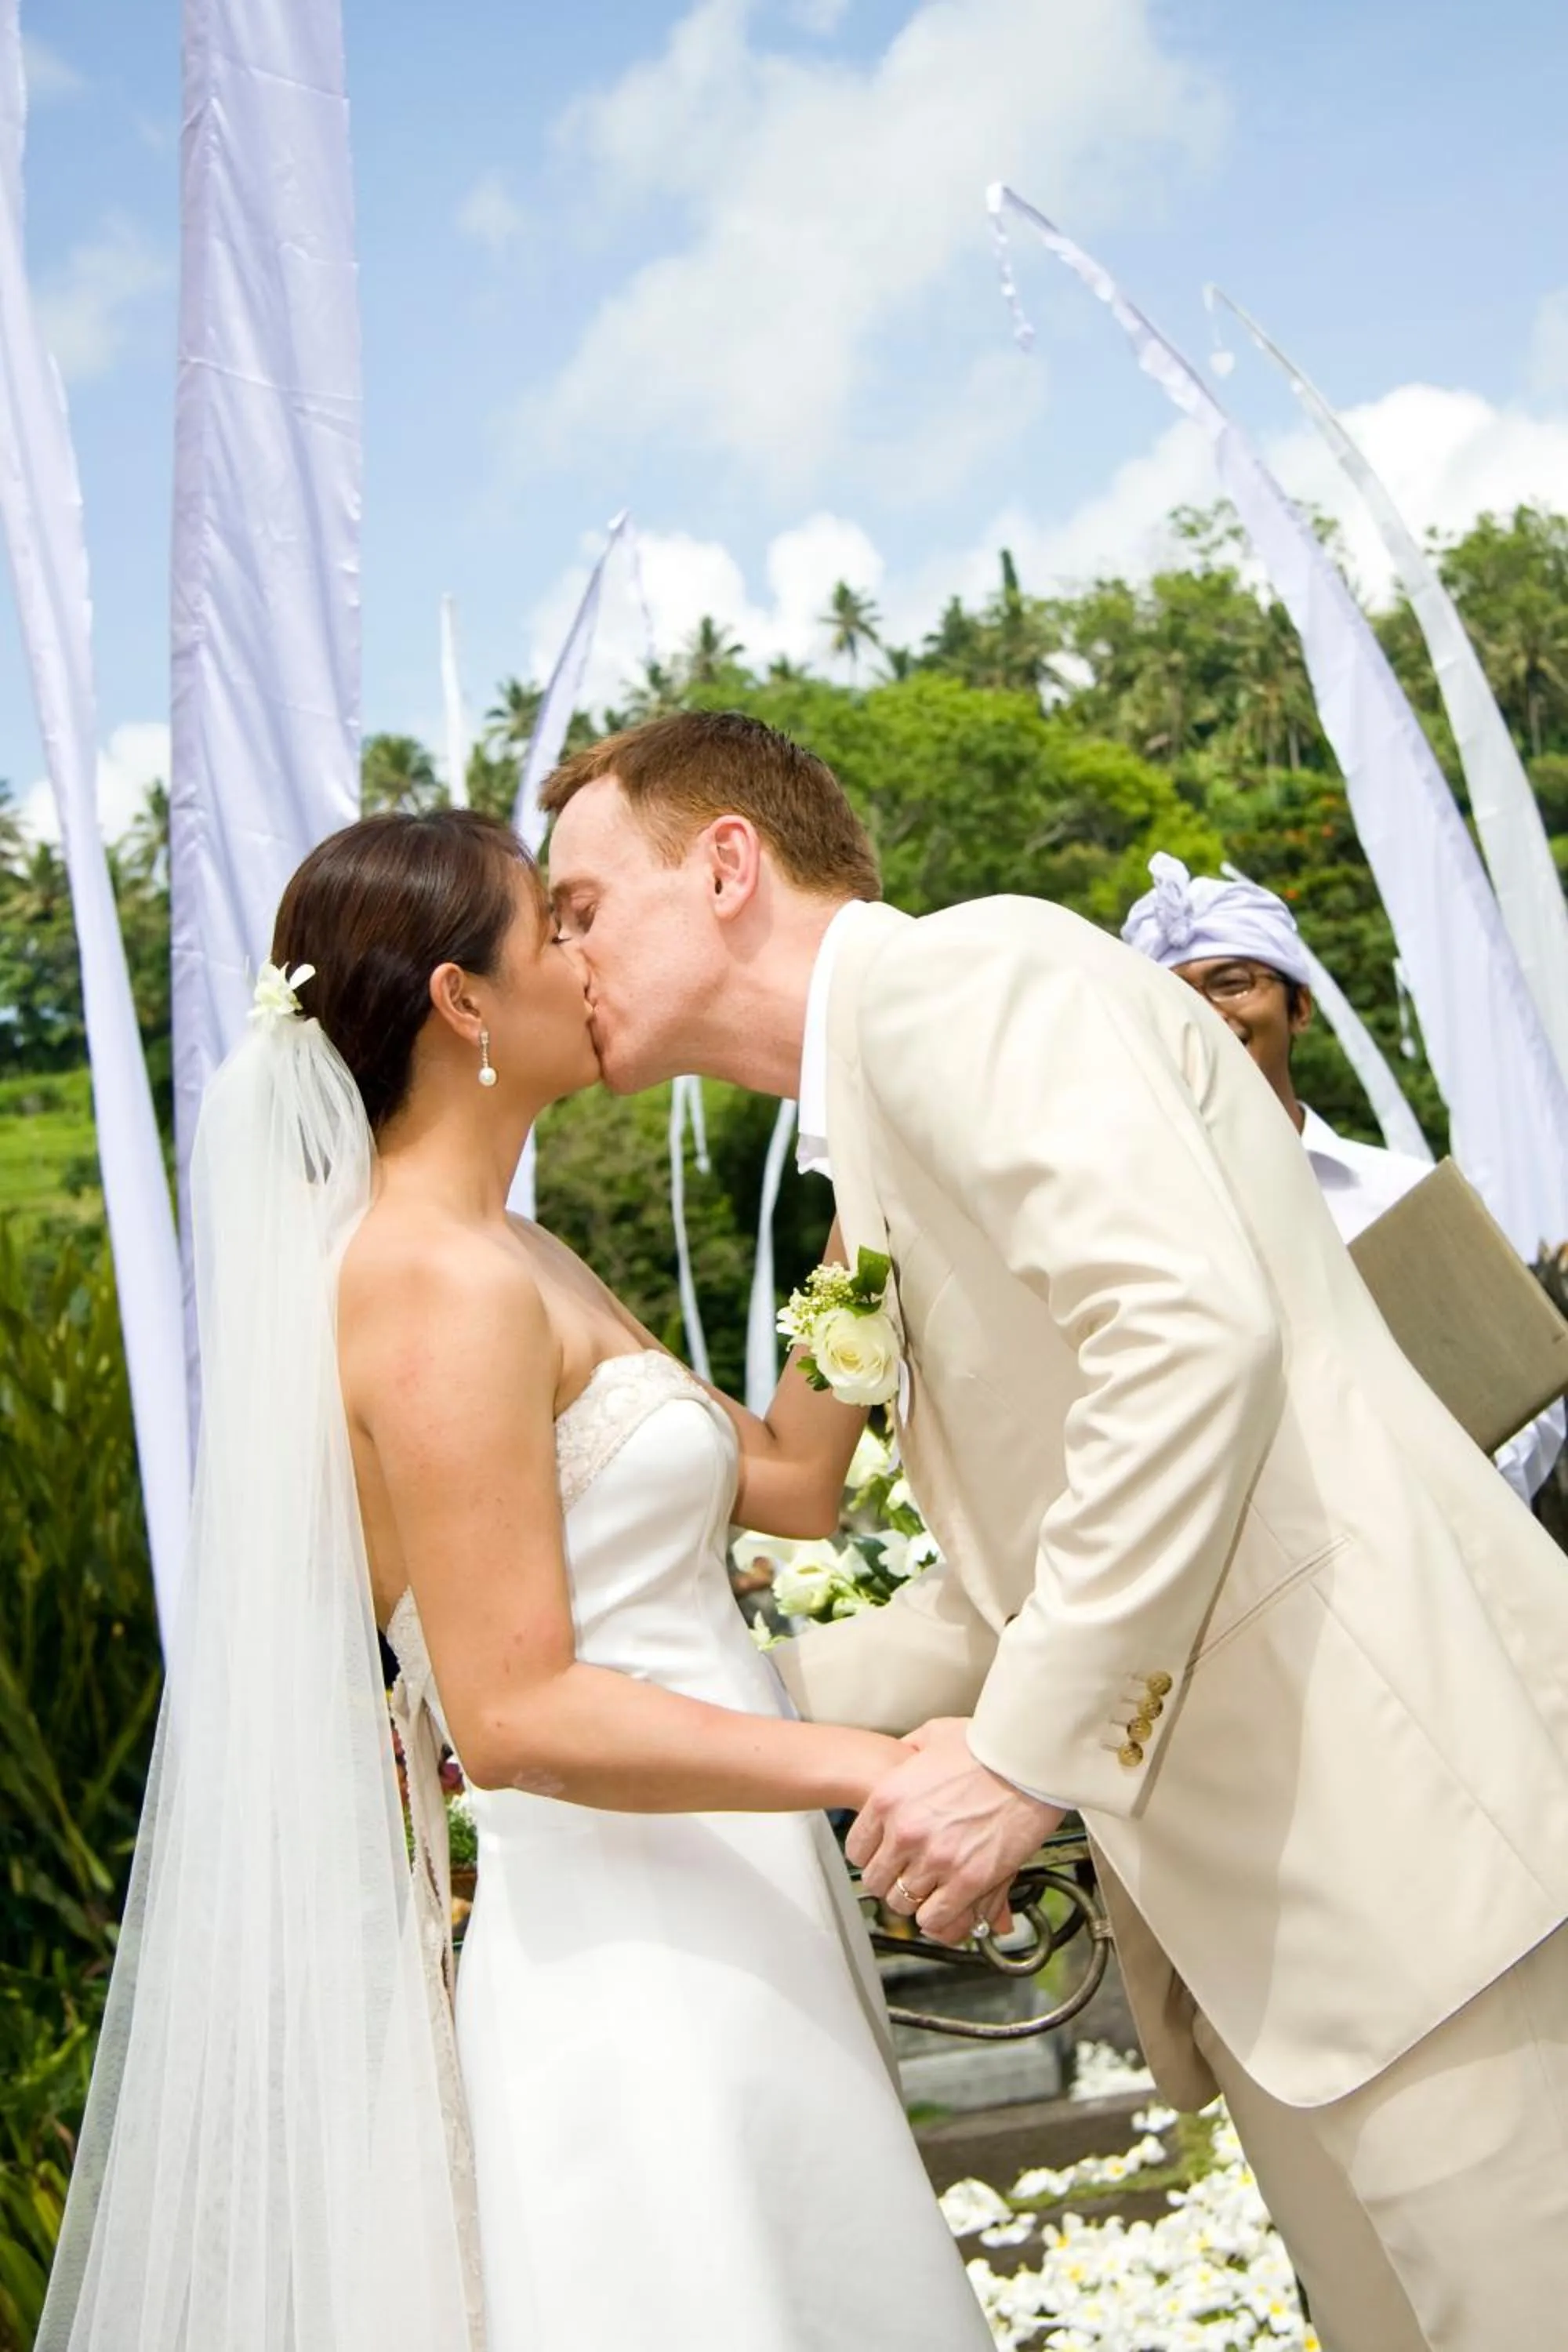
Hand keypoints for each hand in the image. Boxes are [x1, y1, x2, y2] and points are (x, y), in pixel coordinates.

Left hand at [846, 1717, 1061, 1946]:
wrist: (1026, 1763)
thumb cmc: (986, 1747)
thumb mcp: (934, 1735)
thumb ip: (909, 1750)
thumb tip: (903, 1756)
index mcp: (888, 1799)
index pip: (857, 1850)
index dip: (872, 1856)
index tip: (886, 1857)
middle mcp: (905, 1832)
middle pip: (877, 1881)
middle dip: (892, 1881)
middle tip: (909, 1876)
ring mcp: (935, 1858)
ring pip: (903, 1902)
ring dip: (916, 1899)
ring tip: (930, 1889)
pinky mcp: (968, 1879)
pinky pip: (934, 1917)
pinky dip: (938, 1916)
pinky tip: (947, 1902)